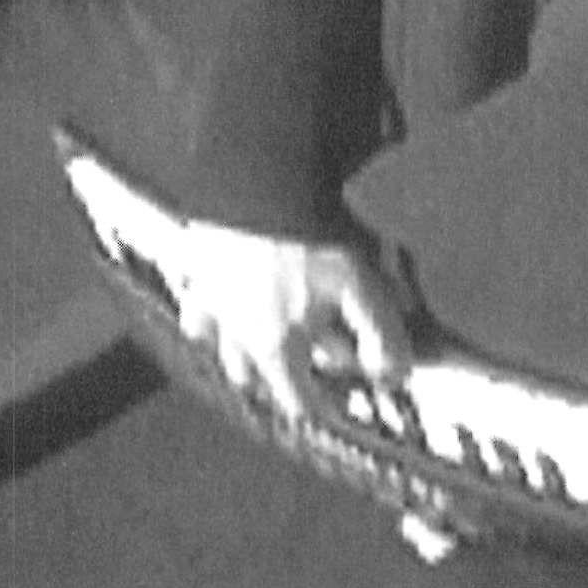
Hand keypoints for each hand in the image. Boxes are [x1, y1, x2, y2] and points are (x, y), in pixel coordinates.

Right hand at [167, 222, 413, 425]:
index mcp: (278, 348)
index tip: (338, 397)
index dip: (323, 404)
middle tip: (309, 365)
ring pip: (225, 354)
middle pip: (259, 382)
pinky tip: (227, 310)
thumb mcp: (360, 284)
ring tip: (270, 347)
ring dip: (246, 358)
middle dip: (283, 381)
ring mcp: (212, 308)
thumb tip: (393, 376)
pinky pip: (196, 313)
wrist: (255, 184)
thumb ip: (381, 336)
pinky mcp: (194, 276)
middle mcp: (237, 338)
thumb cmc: (308, 235)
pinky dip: (208, 320)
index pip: (298, 403)